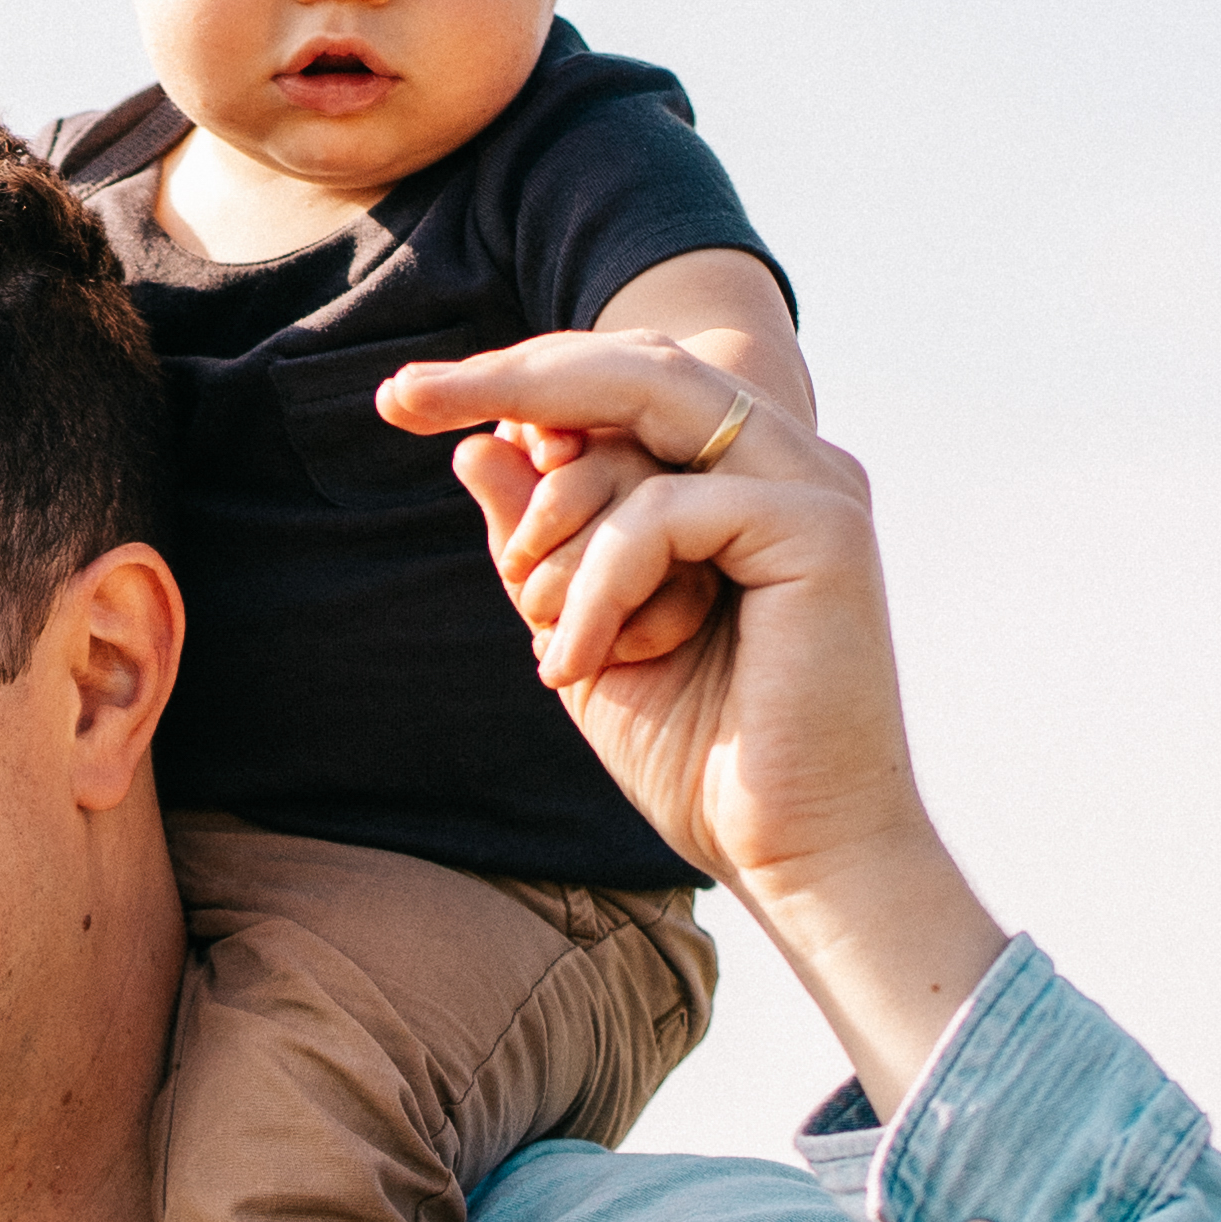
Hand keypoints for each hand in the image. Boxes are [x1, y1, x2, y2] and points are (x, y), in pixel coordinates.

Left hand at [377, 332, 1003, 1111]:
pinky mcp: (821, 525)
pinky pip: (660, 510)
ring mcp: (812, 482)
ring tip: (540, 628)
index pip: (620, 382)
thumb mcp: (580, 631)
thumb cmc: (701, 757)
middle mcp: (785, 458)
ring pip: (639, 420)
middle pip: (630, 365)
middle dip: (505, 377)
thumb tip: (477, 445)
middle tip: (399, 397)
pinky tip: (578, 660)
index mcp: (739, 474)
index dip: (519, 384)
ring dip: (555, 524)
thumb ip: (538, 542)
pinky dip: (596, 584)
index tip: (408, 405)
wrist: (795, 856)